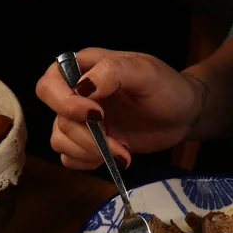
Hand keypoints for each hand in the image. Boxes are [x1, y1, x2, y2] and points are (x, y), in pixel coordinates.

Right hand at [36, 48, 202, 169]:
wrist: (183, 115)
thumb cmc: (166, 87)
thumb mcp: (145, 71)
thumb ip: (113, 72)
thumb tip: (82, 87)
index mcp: (84, 69)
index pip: (50, 85)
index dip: (64, 103)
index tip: (97, 115)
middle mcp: (77, 95)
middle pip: (58, 119)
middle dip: (85, 137)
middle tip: (116, 143)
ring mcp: (82, 121)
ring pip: (60, 141)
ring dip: (88, 153)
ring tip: (121, 152)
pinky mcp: (90, 144)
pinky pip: (70, 158)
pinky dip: (88, 163)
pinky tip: (114, 157)